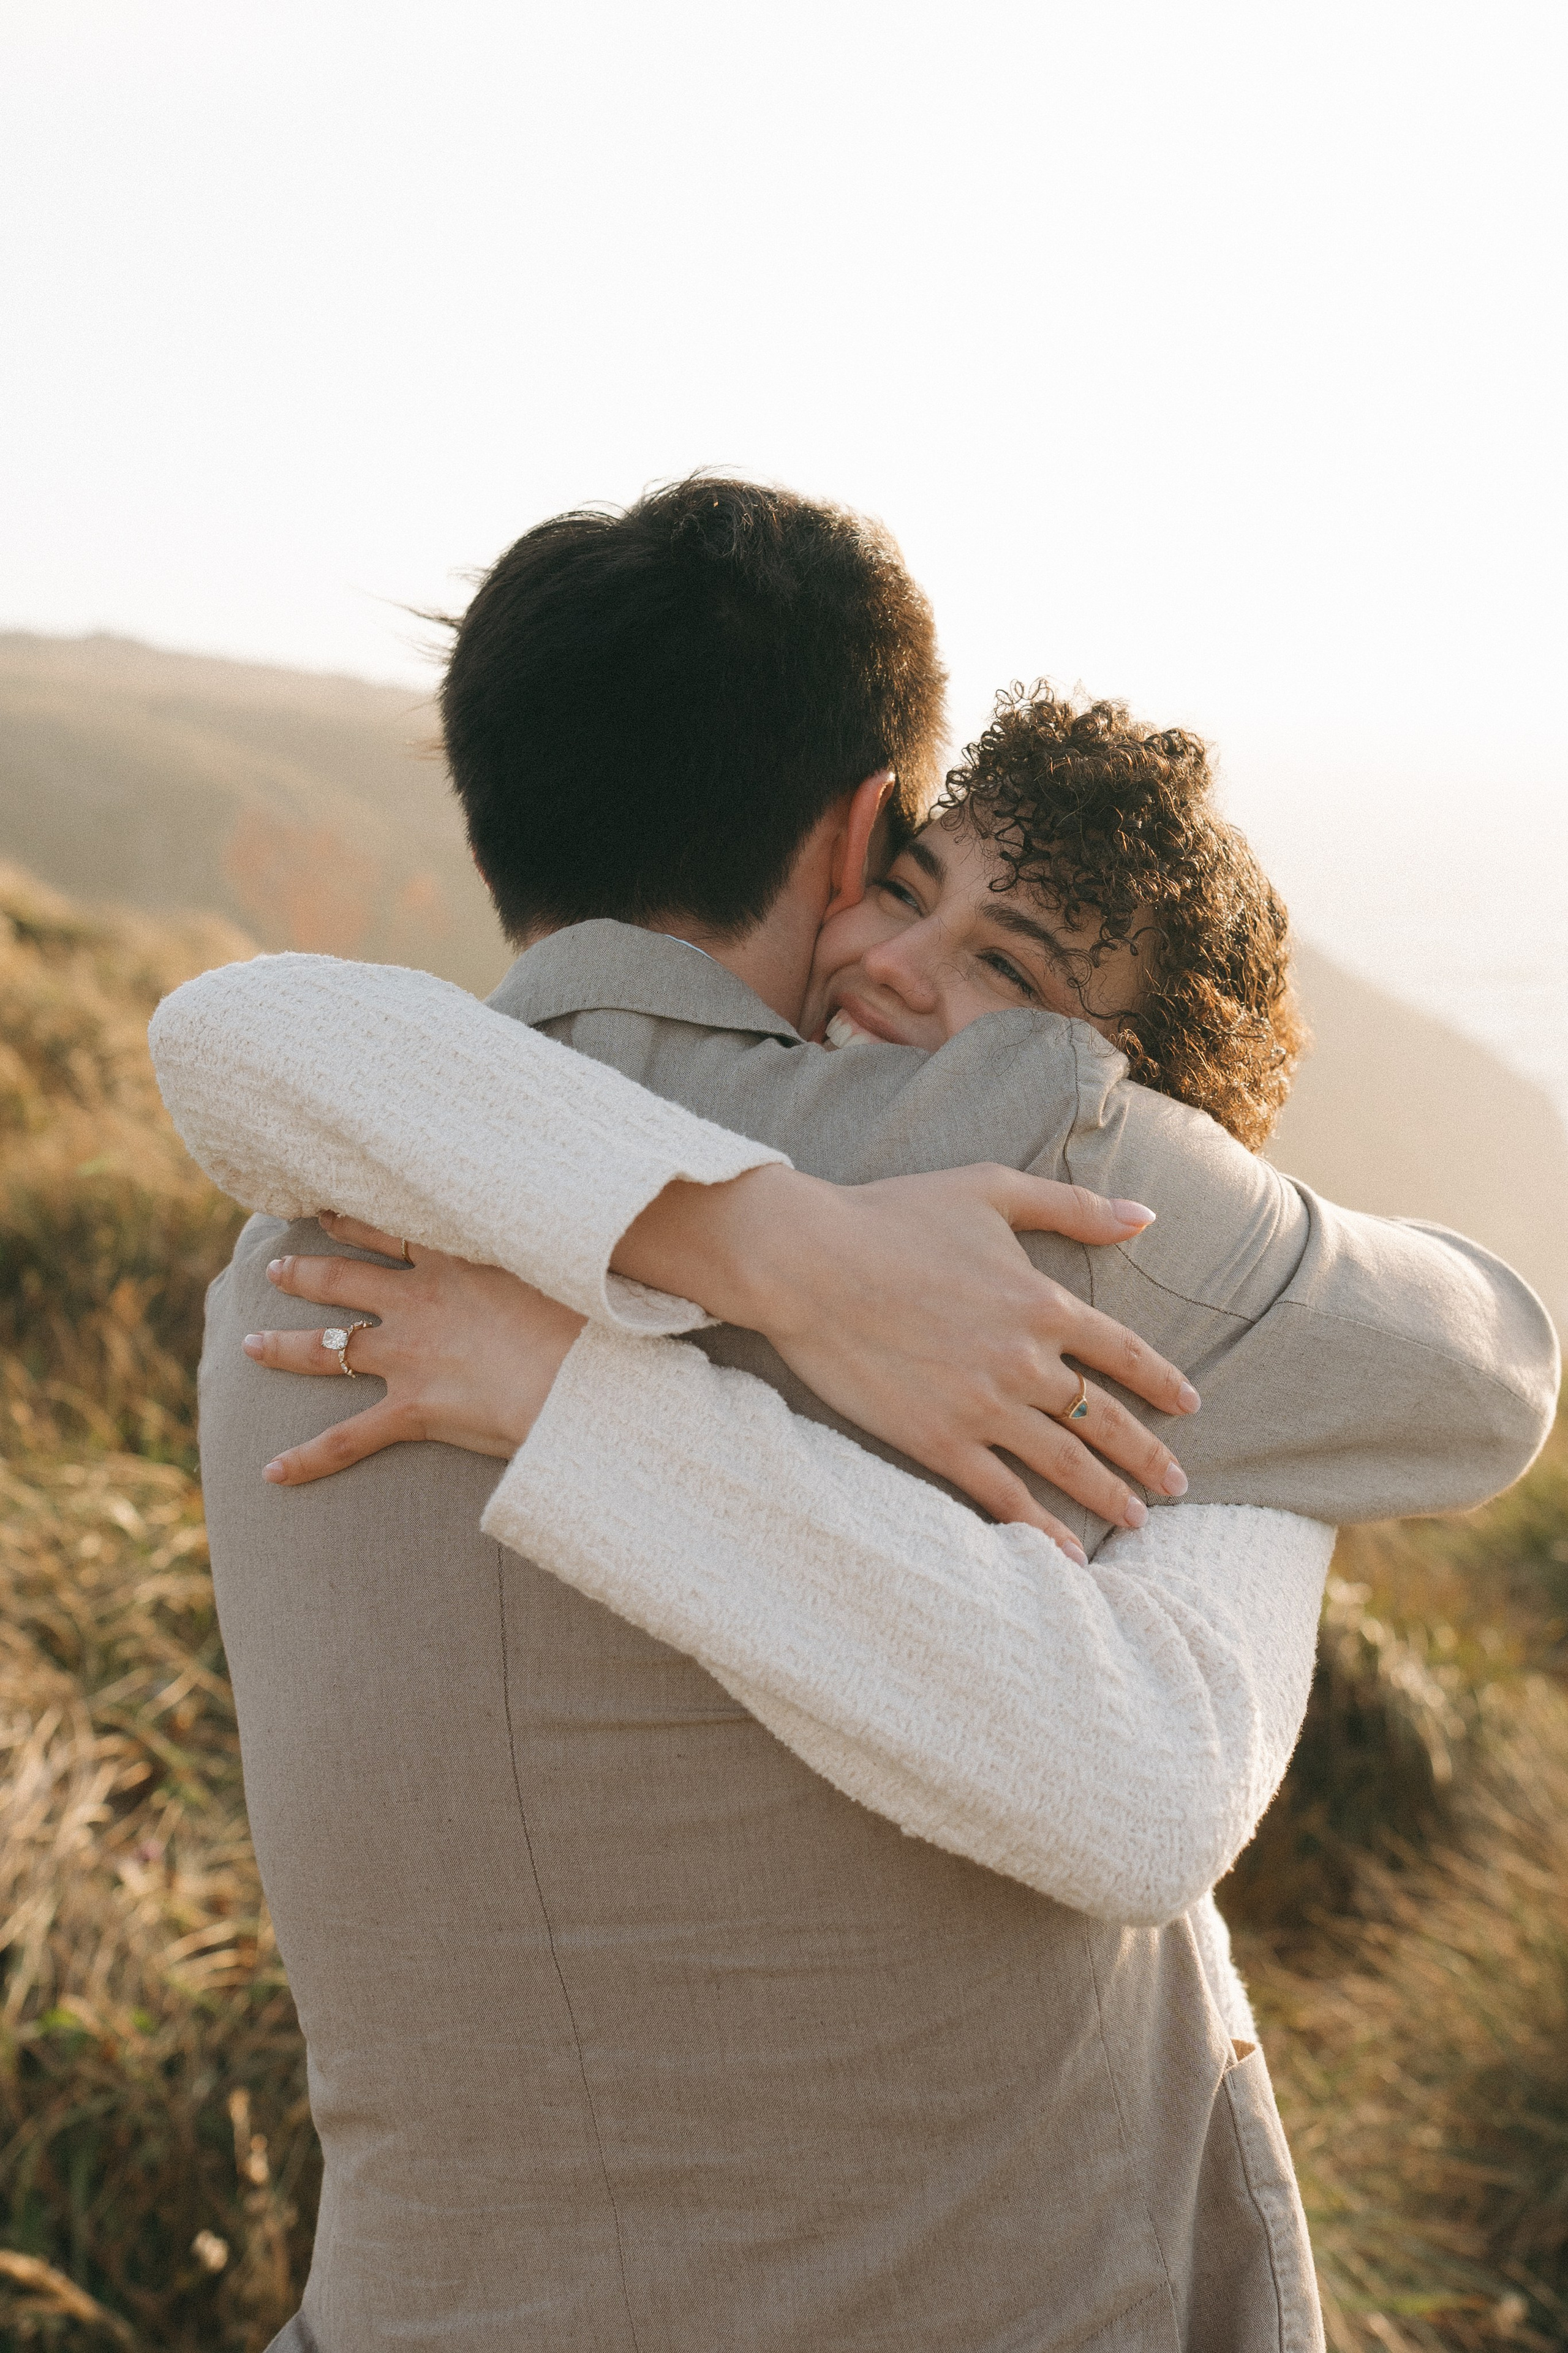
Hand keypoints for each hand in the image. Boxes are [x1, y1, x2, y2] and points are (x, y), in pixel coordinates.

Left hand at [243, 1226, 584, 1485]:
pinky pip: (346, 1438)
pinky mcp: (411, 1410)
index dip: (352, 1218)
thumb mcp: (561, 1268)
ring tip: (250, 1344)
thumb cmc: (589, 1323)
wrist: (581, 1377)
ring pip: (327, 1347)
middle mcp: (419, 1303)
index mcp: (455, 1262)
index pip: (390, 1229)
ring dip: (283, 1346)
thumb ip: (540, 1255)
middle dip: (304, 1274)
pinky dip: (307, 1458)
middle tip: (275, 1268)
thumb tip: (567, 1235)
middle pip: (344, 1281)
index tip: (325, 1208)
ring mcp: (409, 1357)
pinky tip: (271, 1472)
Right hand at [615, 1162, 1198, 1555]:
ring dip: (1108, 1496)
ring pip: (1065, 1464)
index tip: (1188, 1407)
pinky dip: (1042, 1530)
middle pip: (1105, 1419)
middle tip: (1177, 1485)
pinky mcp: (938, 1441)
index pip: (1123, 1353)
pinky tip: (1068, 1556)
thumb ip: (1074, 1206)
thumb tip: (1145, 1215)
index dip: (1162, 1383)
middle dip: (1148, 1456)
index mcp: (1042, 1302)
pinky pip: (1004, 1497)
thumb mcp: (991, 1189)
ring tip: (1135, 1519)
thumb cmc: (893, 1215)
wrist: (808, 1261)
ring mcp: (983, 1407)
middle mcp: (1025, 1362)